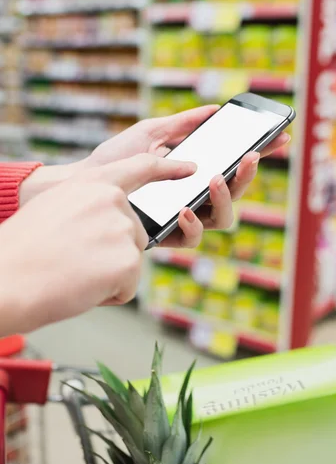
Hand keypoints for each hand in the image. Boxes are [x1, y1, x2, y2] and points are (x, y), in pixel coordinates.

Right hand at [0, 155, 195, 334]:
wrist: (4, 280)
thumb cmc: (19, 252)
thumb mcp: (54, 210)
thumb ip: (89, 207)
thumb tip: (111, 223)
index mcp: (92, 184)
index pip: (140, 168)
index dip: (168, 169)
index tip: (190, 168)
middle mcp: (113, 201)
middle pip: (135, 233)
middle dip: (112, 253)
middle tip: (73, 261)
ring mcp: (123, 229)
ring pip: (131, 261)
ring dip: (108, 275)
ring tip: (73, 273)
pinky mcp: (128, 260)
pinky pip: (128, 286)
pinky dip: (108, 295)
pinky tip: (81, 287)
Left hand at [20, 106, 289, 247]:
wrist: (85, 182)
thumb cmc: (116, 158)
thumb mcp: (150, 132)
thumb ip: (182, 124)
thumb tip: (213, 109)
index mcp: (196, 173)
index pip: (235, 165)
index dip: (260, 153)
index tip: (282, 136)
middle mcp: (196, 197)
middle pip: (236, 192)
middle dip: (249, 175)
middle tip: (250, 156)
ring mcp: (184, 218)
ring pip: (224, 219)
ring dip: (227, 199)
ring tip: (216, 178)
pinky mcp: (167, 236)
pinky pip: (192, 238)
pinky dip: (194, 224)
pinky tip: (185, 210)